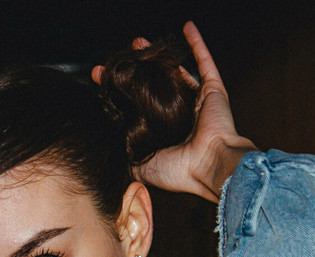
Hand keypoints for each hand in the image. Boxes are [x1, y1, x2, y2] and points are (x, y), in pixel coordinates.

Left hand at [94, 23, 256, 201]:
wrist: (208, 165)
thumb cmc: (178, 171)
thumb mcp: (143, 168)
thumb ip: (129, 161)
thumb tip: (111, 158)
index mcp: (165, 132)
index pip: (139, 104)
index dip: (120, 90)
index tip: (101, 78)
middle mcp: (181, 115)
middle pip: (156, 84)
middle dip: (137, 69)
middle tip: (123, 57)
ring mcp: (197, 100)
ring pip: (176, 70)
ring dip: (160, 55)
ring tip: (141, 43)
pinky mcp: (213, 90)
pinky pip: (205, 61)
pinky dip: (197, 43)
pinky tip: (187, 27)